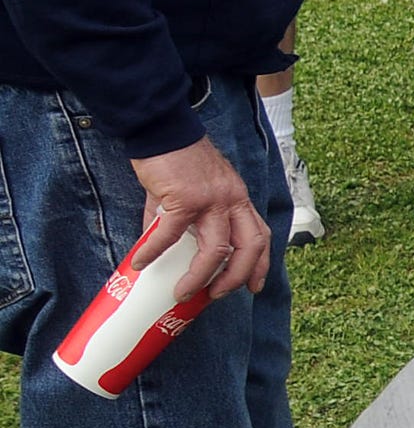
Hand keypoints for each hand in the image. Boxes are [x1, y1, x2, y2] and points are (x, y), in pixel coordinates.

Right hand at [128, 137, 268, 303]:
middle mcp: (233, 200)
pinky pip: (171, 234)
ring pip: (217, 250)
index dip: (261, 264)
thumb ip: (180, 222)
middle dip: (237, 277)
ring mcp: (212, 200)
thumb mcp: (190, 193)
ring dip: (200, 277)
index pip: (260, 235)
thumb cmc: (176, 163)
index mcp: (238, 200)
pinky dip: (154, 252)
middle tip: (217, 296)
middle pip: (249, 247)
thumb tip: (157, 251)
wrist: (163, 131)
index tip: (254, 286)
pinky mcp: (185, 198)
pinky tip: (140, 263)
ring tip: (181, 292)